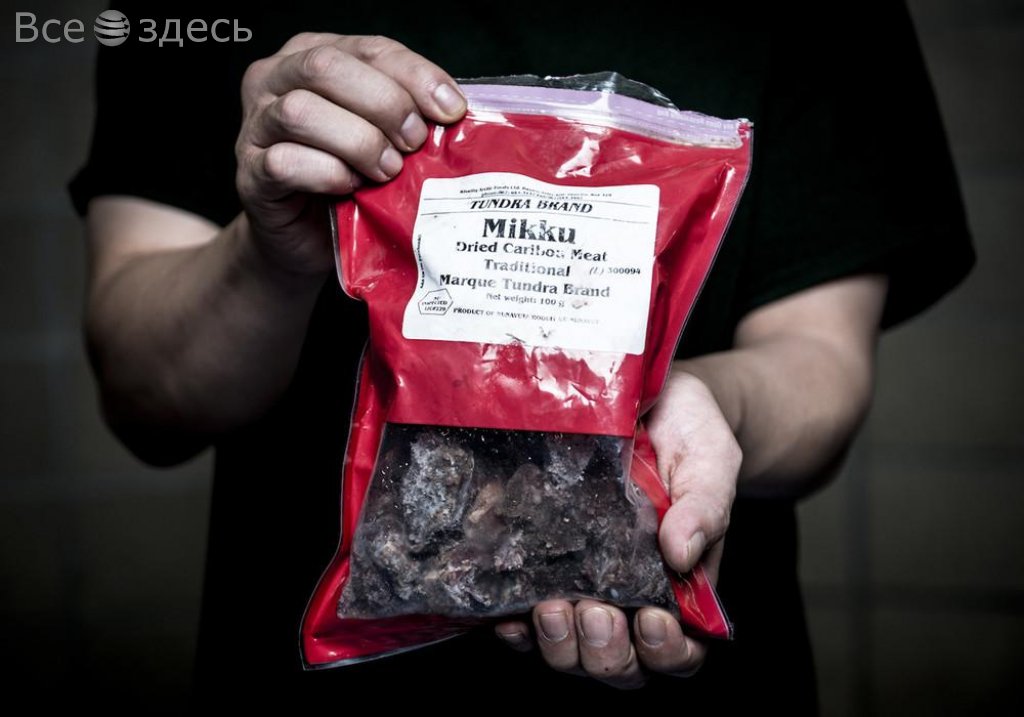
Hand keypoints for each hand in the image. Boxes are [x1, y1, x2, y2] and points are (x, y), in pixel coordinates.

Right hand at [235, 33, 466, 274]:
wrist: (306, 239)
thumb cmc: (349, 180)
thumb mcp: (382, 136)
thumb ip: (405, 113)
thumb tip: (454, 109)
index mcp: (311, 55)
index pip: (368, 47)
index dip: (415, 75)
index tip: (451, 110)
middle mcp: (274, 80)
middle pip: (327, 67)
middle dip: (384, 103)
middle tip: (413, 142)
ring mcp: (255, 126)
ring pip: (301, 111)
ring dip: (357, 141)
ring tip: (387, 170)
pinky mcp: (249, 174)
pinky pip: (285, 162)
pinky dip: (327, 174)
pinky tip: (351, 188)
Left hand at [494, 369, 739, 687]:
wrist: (643, 396)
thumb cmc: (687, 431)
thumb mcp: (709, 458)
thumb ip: (705, 504)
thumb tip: (681, 553)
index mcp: (680, 587)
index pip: (679, 651)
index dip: (667, 653)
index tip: (652, 620)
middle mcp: (627, 596)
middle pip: (618, 664)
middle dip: (605, 652)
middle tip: (596, 612)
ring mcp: (577, 584)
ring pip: (566, 650)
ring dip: (558, 644)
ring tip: (552, 608)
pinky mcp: (536, 563)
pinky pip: (517, 615)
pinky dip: (511, 625)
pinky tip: (504, 612)